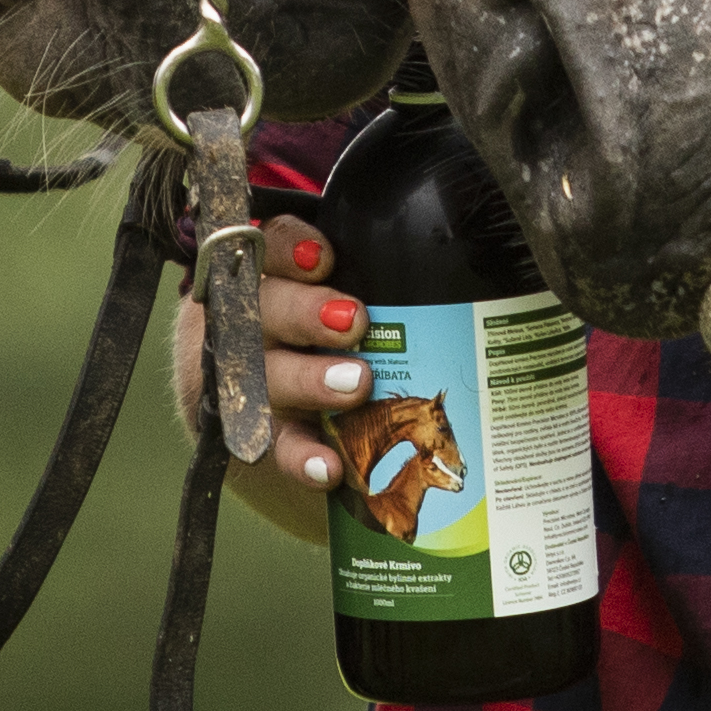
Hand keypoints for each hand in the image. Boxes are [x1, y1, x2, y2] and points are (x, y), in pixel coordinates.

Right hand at [169, 210, 375, 541]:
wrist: (266, 396)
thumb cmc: (321, 325)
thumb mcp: (334, 285)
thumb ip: (369, 269)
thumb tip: (464, 260)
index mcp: (265, 271)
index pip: (268, 245)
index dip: (289, 247)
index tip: (323, 258)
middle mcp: (247, 321)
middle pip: (263, 307)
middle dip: (306, 312)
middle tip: (353, 321)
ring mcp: (246, 379)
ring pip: (265, 374)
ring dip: (309, 380)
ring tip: (355, 385)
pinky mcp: (256, 435)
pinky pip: (275, 445)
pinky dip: (301, 457)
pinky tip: (328, 465)